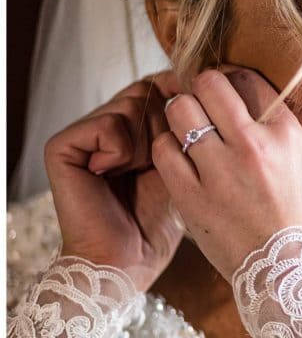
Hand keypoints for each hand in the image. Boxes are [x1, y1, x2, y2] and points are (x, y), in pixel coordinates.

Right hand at [44, 72, 184, 291]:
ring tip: (135, 172)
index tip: (194, 116)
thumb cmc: (160, 215)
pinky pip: (108, 125)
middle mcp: (107, 122)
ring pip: (132, 104)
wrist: (128, 260)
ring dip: (146, 141)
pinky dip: (121, 151)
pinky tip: (111, 175)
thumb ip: (185, 120)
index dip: (181, 95)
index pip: (160, 83)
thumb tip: (202, 77)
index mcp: (134, 123)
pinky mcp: (63, 147)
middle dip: (166, 124)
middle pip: (149, 90)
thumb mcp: (183, 157)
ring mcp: (83, 133)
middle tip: (156, 162)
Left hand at [153, 68, 301, 279]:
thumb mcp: (301, 157)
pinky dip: (166, 146)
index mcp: (284, 131)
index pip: (246, 77)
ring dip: (179, 113)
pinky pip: (164, 151)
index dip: (229, 77)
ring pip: (180, 112)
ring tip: (184, 125)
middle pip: (209, 85)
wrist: (292, 270)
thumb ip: (273, 125)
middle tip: (198, 99)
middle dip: (199, 87)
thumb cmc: (300, 212)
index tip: (222, 87)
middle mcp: (252, 143)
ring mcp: (219, 170)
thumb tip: (241, 96)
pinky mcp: (192, 197)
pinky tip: (176, 154)